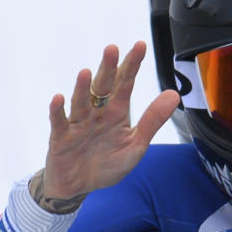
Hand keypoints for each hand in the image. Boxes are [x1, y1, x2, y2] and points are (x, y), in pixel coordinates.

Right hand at [39, 42, 179, 201]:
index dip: (132, 66)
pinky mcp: (61, 137)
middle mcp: (97, 113)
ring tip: (86, 72)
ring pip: (81, 102)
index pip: (126, 84)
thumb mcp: (135, 145)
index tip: (140, 45)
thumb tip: (174, 95)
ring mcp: (78, 123)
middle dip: (108, 69)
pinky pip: (59, 122)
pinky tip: (59, 98)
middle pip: (103, 87)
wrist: (80, 186)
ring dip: (82, 87)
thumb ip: (152, 120)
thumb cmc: (107, 164)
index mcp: (117, 113)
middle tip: (113, 48)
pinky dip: (58, 110)